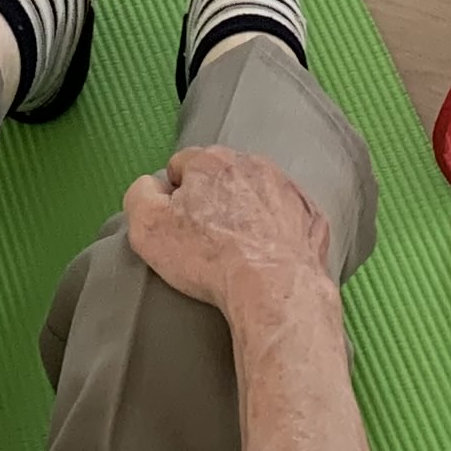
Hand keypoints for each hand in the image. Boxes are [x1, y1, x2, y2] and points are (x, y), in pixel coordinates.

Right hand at [119, 145, 337, 320]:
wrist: (274, 289)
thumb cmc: (211, 259)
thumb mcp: (148, 228)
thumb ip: (139, 195)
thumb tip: (150, 187)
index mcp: (210, 161)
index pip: (181, 166)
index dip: (174, 197)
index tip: (178, 225)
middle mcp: (251, 164)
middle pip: (221, 177)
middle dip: (212, 201)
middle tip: (206, 241)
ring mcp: (286, 188)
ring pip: (257, 193)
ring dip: (246, 213)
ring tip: (238, 252)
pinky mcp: (311, 216)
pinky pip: (288, 217)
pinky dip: (278, 232)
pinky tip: (268, 257)